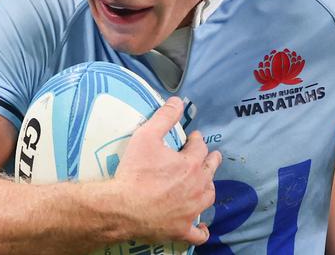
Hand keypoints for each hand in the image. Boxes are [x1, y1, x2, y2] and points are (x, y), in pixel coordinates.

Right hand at [112, 96, 220, 244]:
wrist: (123, 206)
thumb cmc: (135, 171)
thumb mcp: (146, 136)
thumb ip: (164, 117)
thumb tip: (177, 101)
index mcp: (191, 164)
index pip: (200, 147)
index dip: (197, 140)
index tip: (193, 137)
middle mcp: (197, 186)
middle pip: (211, 170)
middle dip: (211, 160)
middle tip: (211, 156)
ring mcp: (191, 210)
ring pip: (208, 197)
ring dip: (208, 187)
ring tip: (205, 183)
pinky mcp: (182, 229)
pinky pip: (198, 232)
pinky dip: (201, 229)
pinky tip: (202, 228)